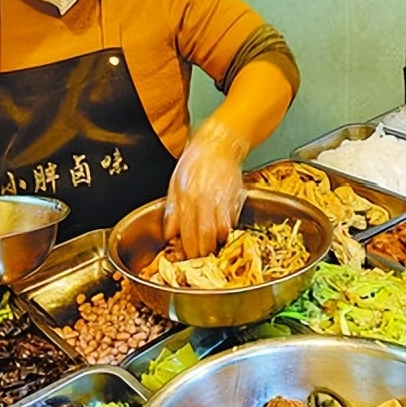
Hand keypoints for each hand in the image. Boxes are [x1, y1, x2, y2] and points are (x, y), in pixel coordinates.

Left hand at [164, 120, 249, 258]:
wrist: (219, 145)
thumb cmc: (196, 161)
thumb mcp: (175, 183)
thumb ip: (172, 210)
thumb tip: (169, 233)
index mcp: (187, 197)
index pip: (187, 232)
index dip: (188, 249)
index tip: (186, 258)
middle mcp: (205, 201)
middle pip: (205, 236)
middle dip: (202, 252)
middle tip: (200, 261)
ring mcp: (222, 201)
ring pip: (220, 231)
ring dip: (216, 245)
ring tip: (212, 251)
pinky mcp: (236, 199)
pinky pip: (232, 222)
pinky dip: (227, 232)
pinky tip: (222, 235)